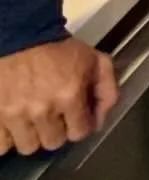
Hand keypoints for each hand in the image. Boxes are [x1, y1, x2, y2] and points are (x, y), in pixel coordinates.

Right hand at [0, 38, 118, 154]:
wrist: (21, 33)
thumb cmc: (59, 48)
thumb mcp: (96, 61)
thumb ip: (107, 91)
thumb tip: (100, 122)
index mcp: (69, 96)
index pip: (79, 133)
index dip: (80, 125)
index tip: (75, 117)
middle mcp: (41, 109)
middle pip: (53, 142)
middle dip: (56, 131)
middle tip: (53, 116)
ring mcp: (13, 114)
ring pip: (27, 146)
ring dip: (32, 135)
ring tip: (32, 120)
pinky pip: (1, 145)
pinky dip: (7, 138)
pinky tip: (13, 125)